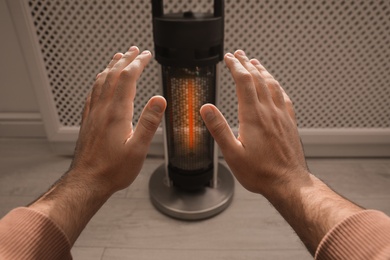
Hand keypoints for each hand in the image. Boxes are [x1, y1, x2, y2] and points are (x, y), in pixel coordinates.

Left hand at [70, 46, 165, 194]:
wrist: (87, 181)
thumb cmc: (113, 169)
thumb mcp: (138, 149)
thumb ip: (149, 122)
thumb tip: (160, 100)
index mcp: (117, 113)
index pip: (128, 78)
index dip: (138, 64)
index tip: (146, 55)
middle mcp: (103, 108)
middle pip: (114, 75)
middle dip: (126, 60)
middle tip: (135, 50)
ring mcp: (93, 113)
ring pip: (101, 81)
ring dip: (111, 66)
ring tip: (118, 57)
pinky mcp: (88, 120)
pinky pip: (93, 93)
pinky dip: (99, 80)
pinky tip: (101, 82)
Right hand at [201, 50, 362, 254]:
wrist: (288, 183)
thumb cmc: (260, 172)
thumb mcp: (232, 154)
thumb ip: (219, 129)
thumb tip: (206, 108)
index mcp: (253, 116)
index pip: (244, 82)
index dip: (235, 66)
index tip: (229, 58)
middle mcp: (269, 112)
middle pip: (258, 79)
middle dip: (247, 64)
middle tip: (239, 54)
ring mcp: (282, 116)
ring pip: (272, 85)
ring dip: (262, 71)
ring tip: (255, 63)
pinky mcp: (289, 123)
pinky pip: (284, 97)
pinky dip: (277, 85)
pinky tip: (275, 85)